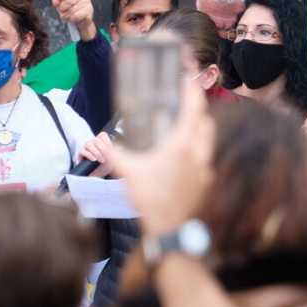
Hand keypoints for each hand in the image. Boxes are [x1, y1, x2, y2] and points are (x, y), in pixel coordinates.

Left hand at [51, 0, 97, 40]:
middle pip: (69, 0)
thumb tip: (56, 1)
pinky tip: (73, 19)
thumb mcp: (60, 3)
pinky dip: (72, 19)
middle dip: (62, 7)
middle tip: (61, 10)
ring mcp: (87, 3)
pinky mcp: (89, 12)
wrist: (80, 20)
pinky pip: (77, 16)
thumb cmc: (69, 9)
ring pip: (72, 10)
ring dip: (66, 15)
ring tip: (67, 15)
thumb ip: (57, 0)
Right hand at [79, 131, 115, 178]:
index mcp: (101, 141)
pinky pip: (83, 151)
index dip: (107, 142)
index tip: (110, 149)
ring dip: (96, 152)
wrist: (95, 173)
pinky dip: (89, 155)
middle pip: (96, 140)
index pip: (103, 135)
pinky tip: (94, 159)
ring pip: (89, 144)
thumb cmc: (105, 165)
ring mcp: (86, 147)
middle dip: (102, 149)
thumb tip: (121, 149)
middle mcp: (93, 142)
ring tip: (101, 160)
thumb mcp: (112, 159)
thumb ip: (116, 153)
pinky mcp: (80, 153)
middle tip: (106, 157)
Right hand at [108, 80, 214, 235]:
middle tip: (185, 100)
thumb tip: (98, 141)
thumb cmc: (149, 199)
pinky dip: (198, 149)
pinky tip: (184, 155)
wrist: (169, 229)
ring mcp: (205, 167)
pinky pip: (206, 157)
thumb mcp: (128, 173)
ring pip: (208, 139)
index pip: (193, 108)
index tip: (189, 76)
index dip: (192, 90)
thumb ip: (113, 154)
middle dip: (197, 107)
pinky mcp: (206, 181)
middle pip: (205, 120)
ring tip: (184, 124)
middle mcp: (198, 152)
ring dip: (200, 127)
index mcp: (181, 145)